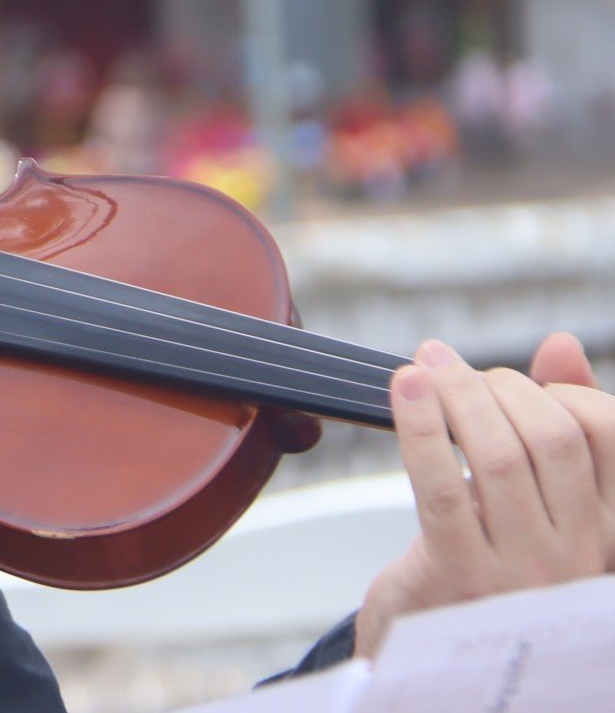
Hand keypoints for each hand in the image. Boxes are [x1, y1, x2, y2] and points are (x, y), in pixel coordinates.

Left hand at [355, 332, 614, 656]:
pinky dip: (421, 425)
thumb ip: (552, 423)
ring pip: (500, 456)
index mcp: (605, 532)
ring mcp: (523, 572)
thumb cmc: (481, 561)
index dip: (567, 390)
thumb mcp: (527, 497)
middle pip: (554, 438)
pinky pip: (443, 486)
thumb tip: (558, 343)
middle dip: (502, 385)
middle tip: (457, 369)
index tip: (525, 379)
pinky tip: (405, 387)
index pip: (611, 436)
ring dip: (457, 393)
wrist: (431, 656)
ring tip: (428, 366)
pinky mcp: (461, 577)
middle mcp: (578, 556)